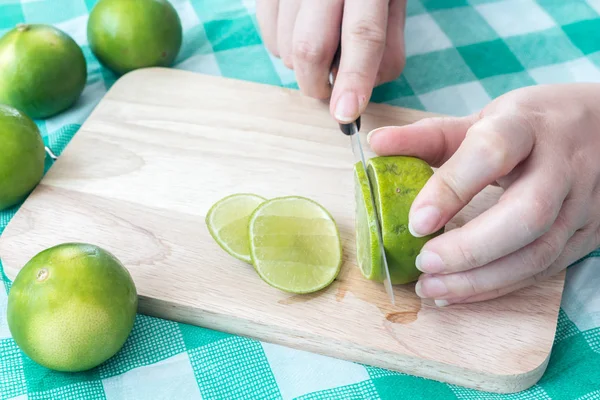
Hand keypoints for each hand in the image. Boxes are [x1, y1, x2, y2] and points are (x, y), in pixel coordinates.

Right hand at [256, 0, 406, 122]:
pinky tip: (303, 33)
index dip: (355, 80)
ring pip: (287, 50)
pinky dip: (287, 51)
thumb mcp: (394, 2)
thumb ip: (388, 46)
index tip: (346, 116)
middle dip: (319, 86)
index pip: (362, 35)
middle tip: (330, 91)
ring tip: (323, 46)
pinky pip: (270, 40)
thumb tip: (357, 93)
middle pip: (310, 49)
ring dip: (304, 68)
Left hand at [367, 83, 599, 305]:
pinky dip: (499, 286)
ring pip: (537, 252)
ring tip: (434, 290)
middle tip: (425, 263)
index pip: (491, 153)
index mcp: (526, 125)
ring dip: (481, 279)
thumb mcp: (483, 119)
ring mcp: (580, 203)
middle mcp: (561, 165)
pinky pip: (544, 269)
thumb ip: (429, 135)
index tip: (416, 222)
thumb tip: (376, 143)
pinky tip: (462, 293)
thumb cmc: (533, 124)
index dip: (452, 188)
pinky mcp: (587, 234)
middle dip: (470, 248)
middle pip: (525, 215)